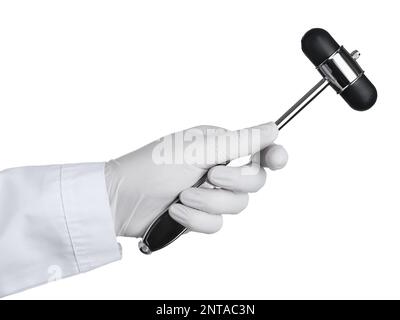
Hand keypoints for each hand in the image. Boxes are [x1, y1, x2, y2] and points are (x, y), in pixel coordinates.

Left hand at [105, 122, 287, 237]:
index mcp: (219, 146)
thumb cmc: (154, 166)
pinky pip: (217, 225)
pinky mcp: (199, 216)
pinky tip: (175, 211)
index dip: (272, 156)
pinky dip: (195, 219)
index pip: (257, 151)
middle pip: (254, 182)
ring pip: (237, 207)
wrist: (122, 200)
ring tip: (182, 196)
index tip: (277, 160)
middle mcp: (217, 169)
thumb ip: (240, 141)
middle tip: (211, 176)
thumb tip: (273, 128)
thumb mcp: (199, 149)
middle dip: (233, 182)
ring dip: (208, 202)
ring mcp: (209, 194)